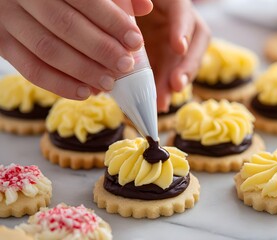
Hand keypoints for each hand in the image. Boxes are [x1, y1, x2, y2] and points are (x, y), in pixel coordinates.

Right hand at [0, 0, 151, 99]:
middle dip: (100, 50)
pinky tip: (85, 92)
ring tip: (108, 83)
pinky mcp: (2, 42)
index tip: (135, 42)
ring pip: (47, 49)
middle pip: (66, 26)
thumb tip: (145, 7)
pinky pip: (30, 69)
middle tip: (125, 66)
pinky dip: (60, 84)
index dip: (113, 22)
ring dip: (82, 71)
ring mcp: (9, 18)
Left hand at [136, 0, 209, 110]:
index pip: (182, 11)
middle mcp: (178, 22)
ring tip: (163, 102)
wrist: (119, 14)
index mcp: (171, 2)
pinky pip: (167, 75)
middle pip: (191, 44)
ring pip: (181, 63)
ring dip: (173, 84)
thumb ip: (131, 6)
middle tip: (176, 85)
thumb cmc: (125, 3)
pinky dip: (161, 89)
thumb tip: (136, 19)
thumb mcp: (128, 1)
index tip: (178, 47)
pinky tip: (155, 103)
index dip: (182, 30)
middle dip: (185, 67)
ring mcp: (172, 41)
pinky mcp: (164, 58)